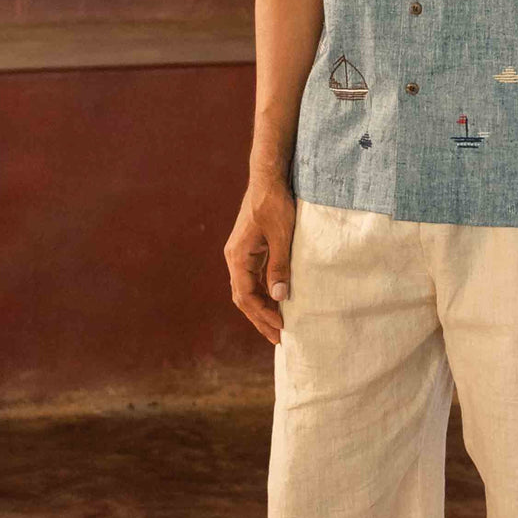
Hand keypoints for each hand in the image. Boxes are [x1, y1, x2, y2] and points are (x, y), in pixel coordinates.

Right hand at [224, 172, 296, 344]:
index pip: (246, 296)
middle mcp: (235, 258)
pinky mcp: (251, 251)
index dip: (263, 315)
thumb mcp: (282, 236)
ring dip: (262, 309)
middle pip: (244, 298)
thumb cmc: (275, 204)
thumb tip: (279, 296)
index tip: (281, 328)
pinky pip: (254, 280)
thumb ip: (280, 266)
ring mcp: (242, 255)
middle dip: (260, 319)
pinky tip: (277, 304)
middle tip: (278, 339)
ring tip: (278, 327)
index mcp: (238, 257)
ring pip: (248, 291)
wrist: (269, 178)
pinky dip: (264, 295)